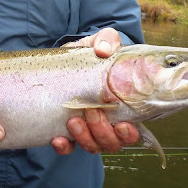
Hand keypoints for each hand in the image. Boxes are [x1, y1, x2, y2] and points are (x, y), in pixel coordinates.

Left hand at [51, 28, 139, 154]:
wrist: (63, 61)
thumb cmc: (89, 55)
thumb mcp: (97, 43)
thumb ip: (107, 39)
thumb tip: (104, 50)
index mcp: (120, 107)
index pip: (130, 131)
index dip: (127, 134)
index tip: (121, 124)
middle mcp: (106, 122)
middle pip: (111, 142)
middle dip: (103, 132)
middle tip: (91, 111)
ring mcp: (86, 129)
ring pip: (92, 147)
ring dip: (85, 138)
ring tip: (73, 120)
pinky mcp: (65, 131)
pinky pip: (67, 148)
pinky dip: (64, 147)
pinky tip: (57, 139)